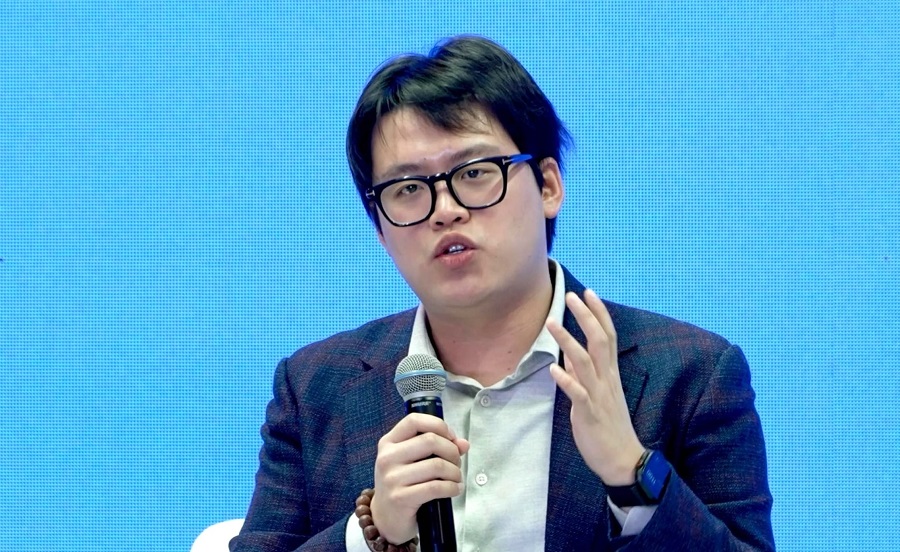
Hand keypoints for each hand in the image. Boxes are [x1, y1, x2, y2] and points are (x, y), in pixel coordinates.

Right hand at [370, 413, 469, 543]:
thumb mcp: (413, 462)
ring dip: (454, 472)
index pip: (414, 421)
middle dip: (452, 451)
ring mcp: (392, 478)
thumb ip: (438, 448)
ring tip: (456, 478)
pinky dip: (452, 488)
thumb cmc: (402, 485)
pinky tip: (455, 489)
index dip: (438, 425)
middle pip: (430, 440)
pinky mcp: (400, 498)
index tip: (451, 438)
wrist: (385, 518)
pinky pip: (435, 487)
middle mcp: (387, 457)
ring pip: (436, 465)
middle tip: (456, 463)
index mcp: (389, 443)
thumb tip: (464, 444)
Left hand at [546, 289, 644, 485]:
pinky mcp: (589, 413)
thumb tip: (568, 356)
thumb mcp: (598, 395)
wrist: (623, 459)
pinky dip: (566, 380)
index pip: (607, 336)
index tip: (588, 292)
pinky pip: (578, 394)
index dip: (598, 313)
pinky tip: (553, 368)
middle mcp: (606, 379)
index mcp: (610, 373)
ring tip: (551, 323)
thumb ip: (583, 375)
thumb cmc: (608, 426)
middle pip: (599, 341)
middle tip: (571, 296)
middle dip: (585, 317)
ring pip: (584, 362)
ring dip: (568, 341)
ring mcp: (598, 396)